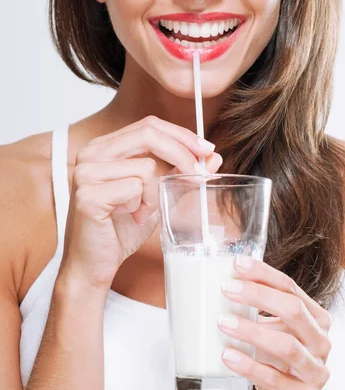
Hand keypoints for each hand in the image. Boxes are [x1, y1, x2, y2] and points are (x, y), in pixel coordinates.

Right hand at [58, 116, 222, 291]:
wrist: (95, 264)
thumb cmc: (121, 228)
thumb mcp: (157, 194)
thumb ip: (180, 172)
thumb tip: (213, 157)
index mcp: (104, 146)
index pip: (148, 125)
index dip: (182, 134)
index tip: (207, 149)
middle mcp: (91, 153)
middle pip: (148, 134)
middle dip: (182, 153)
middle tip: (199, 174)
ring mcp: (85, 172)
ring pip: (146, 166)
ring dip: (155, 194)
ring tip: (142, 212)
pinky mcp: (87, 195)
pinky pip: (135, 188)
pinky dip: (143, 206)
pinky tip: (131, 218)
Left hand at [217, 256, 331, 389]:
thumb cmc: (277, 361)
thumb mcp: (273, 329)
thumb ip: (259, 307)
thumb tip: (224, 279)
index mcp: (316, 318)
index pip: (290, 288)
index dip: (264, 274)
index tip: (238, 264)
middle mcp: (321, 341)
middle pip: (293, 310)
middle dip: (258, 295)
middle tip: (227, 289)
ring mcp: (315, 371)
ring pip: (286, 345)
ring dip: (251, 330)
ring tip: (223, 322)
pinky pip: (275, 379)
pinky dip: (249, 365)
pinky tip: (228, 355)